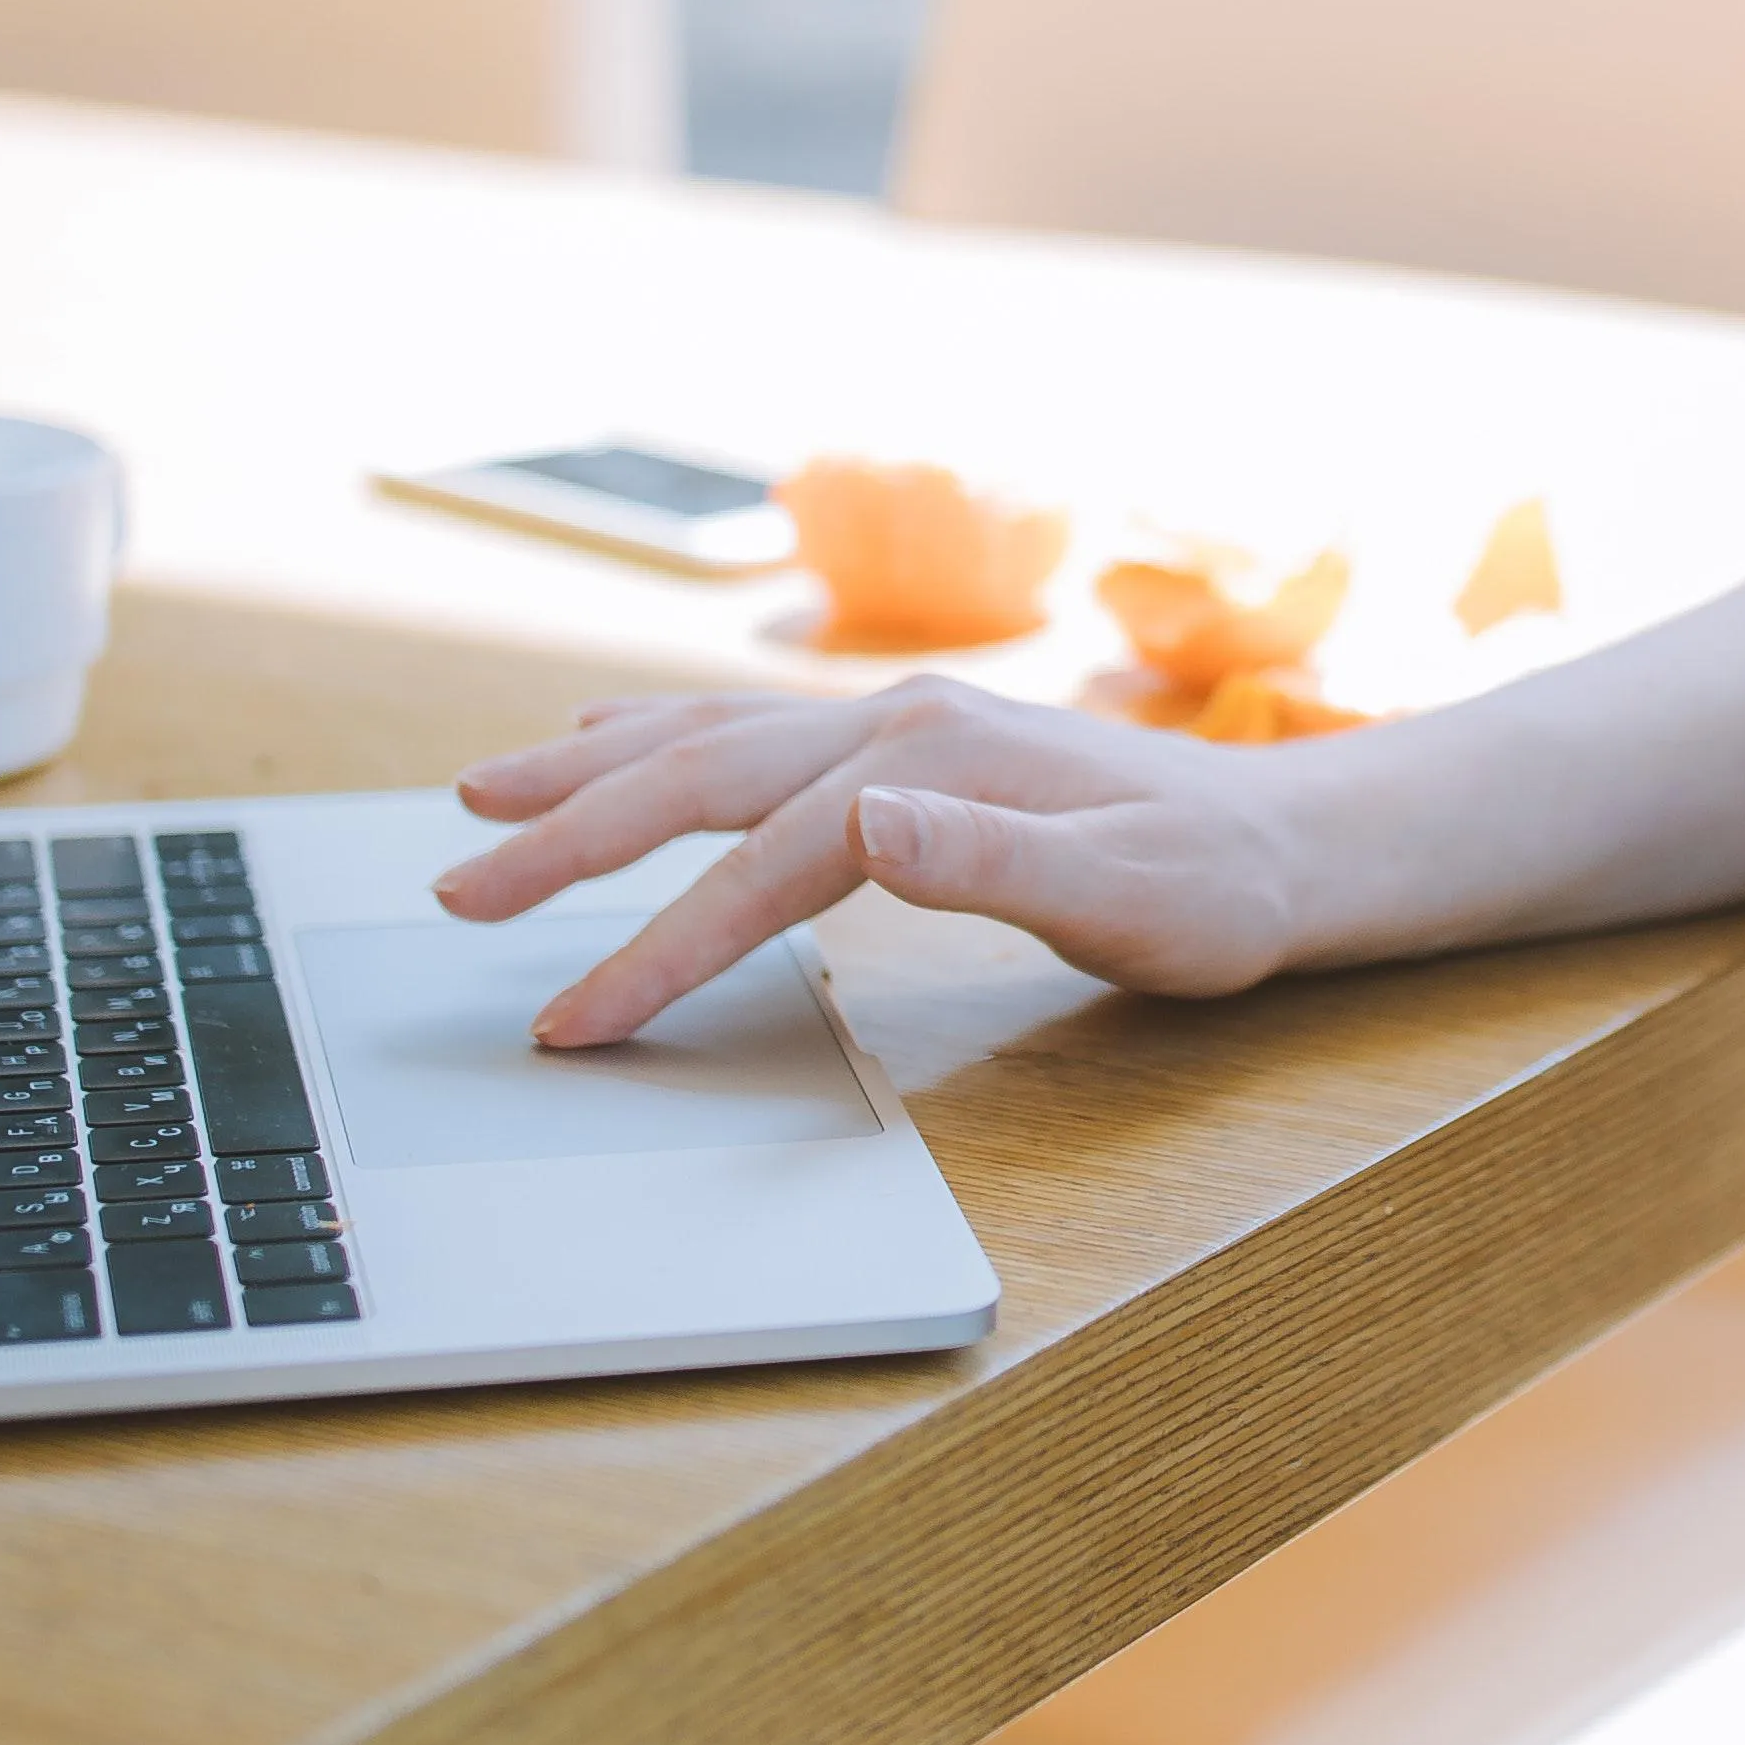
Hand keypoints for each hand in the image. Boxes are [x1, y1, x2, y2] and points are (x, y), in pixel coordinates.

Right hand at [440, 679, 1309, 1041]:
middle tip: (457, 893)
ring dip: (588, 774)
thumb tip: (868, 820)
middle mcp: (897, 722)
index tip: (577, 1022)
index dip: (661, 946)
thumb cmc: (1214, 892)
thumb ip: (996, 860)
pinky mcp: (899, 743)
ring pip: (706, 738)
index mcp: (932, 760)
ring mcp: (894, 723)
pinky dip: (653, 738)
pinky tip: (601, 742)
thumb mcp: (1131, 898)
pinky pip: (744, 734)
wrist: (1287, 842)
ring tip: (479, 802)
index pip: (762, 862)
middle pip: (698, 774)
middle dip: (570, 837)